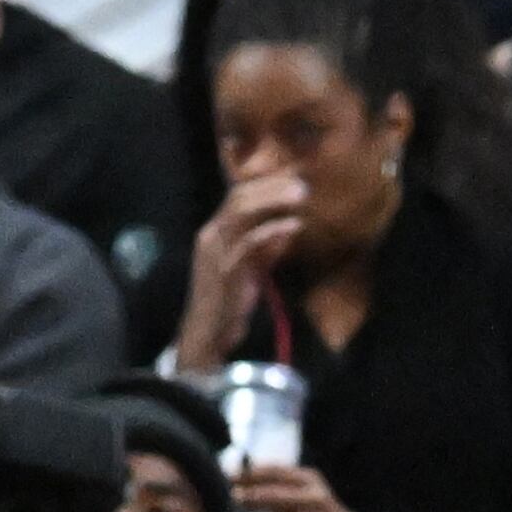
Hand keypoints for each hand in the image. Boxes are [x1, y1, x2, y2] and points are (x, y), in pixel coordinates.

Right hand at [177, 167, 305, 367]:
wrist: (208, 335)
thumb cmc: (228, 302)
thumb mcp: (249, 269)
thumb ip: (265, 247)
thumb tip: (288, 226)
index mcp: (214, 231)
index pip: (237, 195)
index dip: (265, 183)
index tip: (294, 177)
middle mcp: (211, 235)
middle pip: (239, 197)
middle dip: (271, 186)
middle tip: (303, 183)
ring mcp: (216, 251)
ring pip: (241, 212)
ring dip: (273, 200)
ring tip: (300, 196)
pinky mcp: (226, 270)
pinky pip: (249, 242)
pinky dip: (272, 230)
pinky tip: (294, 226)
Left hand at [231, 462, 381, 511]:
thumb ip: (268, 511)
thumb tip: (232, 509)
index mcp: (301, 478)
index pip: (266, 470)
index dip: (241, 473)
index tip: (216, 476)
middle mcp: (310, 484)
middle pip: (272, 478)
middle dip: (244, 482)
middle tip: (221, 487)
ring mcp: (319, 502)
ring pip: (284, 495)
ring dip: (258, 498)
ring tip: (237, 500)